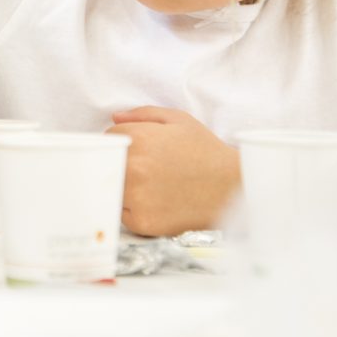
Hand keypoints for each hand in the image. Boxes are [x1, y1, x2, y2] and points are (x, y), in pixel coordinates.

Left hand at [107, 106, 239, 236]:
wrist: (230, 187)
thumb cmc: (205, 150)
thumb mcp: (178, 120)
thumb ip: (143, 114)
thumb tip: (115, 117)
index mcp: (138, 139)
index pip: (108, 138)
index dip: (122, 141)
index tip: (136, 147)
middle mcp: (133, 168)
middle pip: (105, 163)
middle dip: (119, 162)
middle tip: (141, 167)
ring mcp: (136, 197)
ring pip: (111, 188)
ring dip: (122, 185)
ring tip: (148, 184)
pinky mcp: (143, 222)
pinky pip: (123, 213)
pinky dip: (133, 208)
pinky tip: (154, 201)